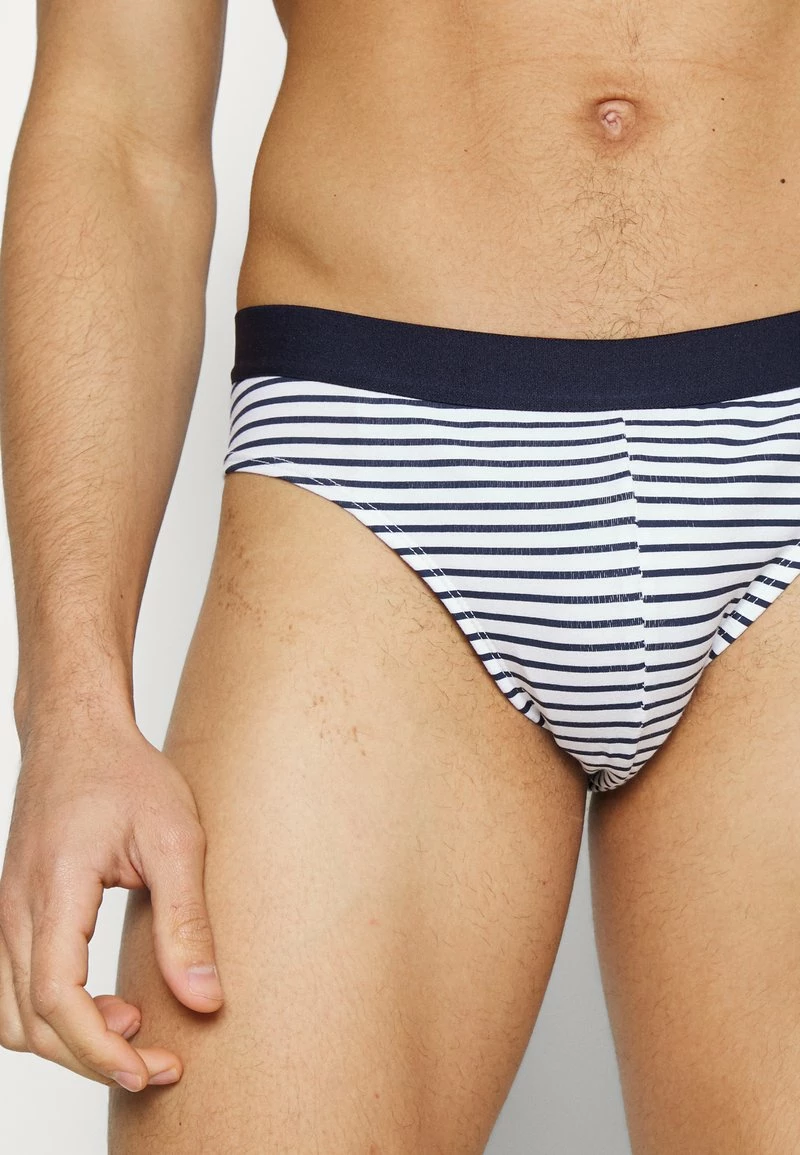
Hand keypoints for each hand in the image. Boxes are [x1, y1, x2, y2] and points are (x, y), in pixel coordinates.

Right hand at [0, 699, 223, 1090]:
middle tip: (159, 1063)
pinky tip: (103, 1003)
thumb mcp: (176, 838)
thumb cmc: (125, 773)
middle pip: (33, 1022)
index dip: (100, 1050)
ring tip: (134, 1026)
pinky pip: (11, 990)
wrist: (76, 733)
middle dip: (95, 1058)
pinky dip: (49, 1016)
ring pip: (13, 1016)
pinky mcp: (12, 913)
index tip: (151, 1069)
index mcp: (55, 889)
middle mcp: (15, 909)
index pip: (58, 999)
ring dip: (69, 1041)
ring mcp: (5, 913)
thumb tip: (204, 999)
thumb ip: (187, 920)